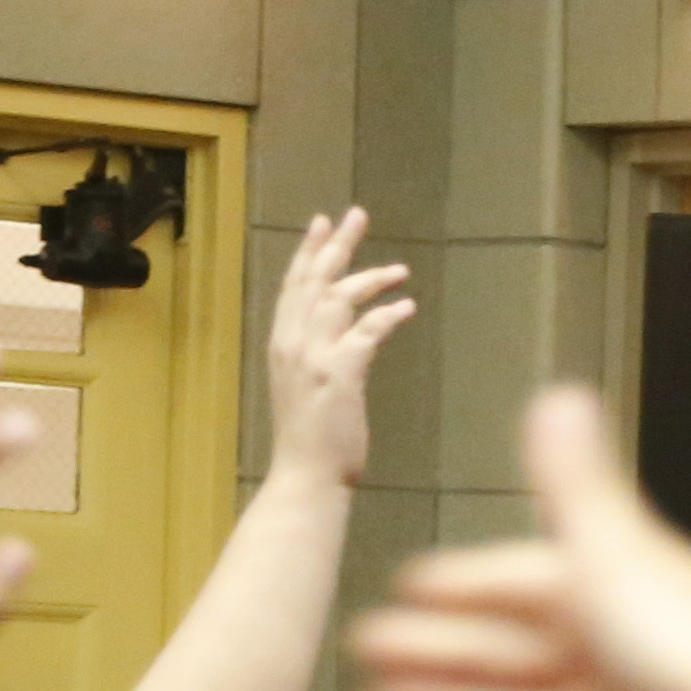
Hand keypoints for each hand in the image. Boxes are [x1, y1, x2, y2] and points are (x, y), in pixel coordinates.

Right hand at [259, 208, 415, 486]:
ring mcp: (312, 358)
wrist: (306, 477)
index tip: (322, 223)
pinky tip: (407, 307)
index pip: (294, 287)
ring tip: (400, 270)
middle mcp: (292, 344)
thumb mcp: (307, 387)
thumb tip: (345, 338)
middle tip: (357, 214)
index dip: (309, 253)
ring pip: (337, 300)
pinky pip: (364, 333)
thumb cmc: (312, 440)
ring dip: (370, 279)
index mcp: (283, 345)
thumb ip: (319, 356)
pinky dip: (386, 316)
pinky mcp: (338, 375)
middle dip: (336, 245)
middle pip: (314, 281)